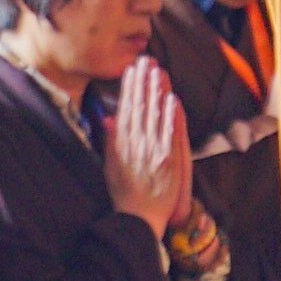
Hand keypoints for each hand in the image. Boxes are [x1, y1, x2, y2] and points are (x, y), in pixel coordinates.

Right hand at [101, 60, 190, 236]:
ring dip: (156, 91)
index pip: (125, 109)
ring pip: (153, 115)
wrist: (137, 220)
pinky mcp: (166, 161)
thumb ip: (110, 140)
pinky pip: (168, 134)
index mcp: (120, 144)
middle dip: (142, 82)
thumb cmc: (123, 195)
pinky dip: (169, 116)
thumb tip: (108, 117)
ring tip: (158, 70)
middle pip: (139, 107)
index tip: (131, 69)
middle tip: (145, 60)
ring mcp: (151, 152)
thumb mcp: (110, 166)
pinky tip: (171, 98)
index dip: (129, 88)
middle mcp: (134, 144)